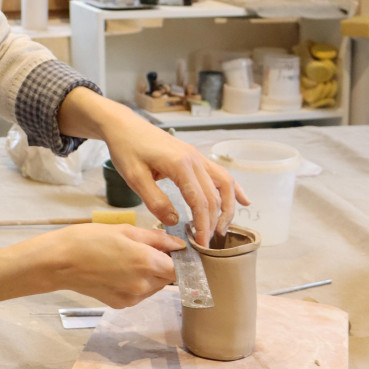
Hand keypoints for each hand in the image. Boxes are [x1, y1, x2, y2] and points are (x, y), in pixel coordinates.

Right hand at [0, 224, 183, 307]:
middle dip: (164, 265)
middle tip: (147, 250)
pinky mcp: (121, 304)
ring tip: (129, 260)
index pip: (180, 268)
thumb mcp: (125, 229)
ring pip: (155, 287)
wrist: (60, 262)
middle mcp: (143, 284)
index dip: (181, 259)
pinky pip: (140, 294)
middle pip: (169, 278)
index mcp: (146, 262)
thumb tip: (178, 244)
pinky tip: (120, 271)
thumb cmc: (89, 239)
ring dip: (151, 275)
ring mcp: (132, 297)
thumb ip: (156, 238)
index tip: (176, 250)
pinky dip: (137, 284)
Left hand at [57, 89, 248, 245]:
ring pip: (224, 183)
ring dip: (227, 207)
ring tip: (223, 229)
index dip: (202, 225)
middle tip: (208, 243)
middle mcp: (194, 160)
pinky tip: (244, 200)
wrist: (125, 126)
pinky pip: (219, 173)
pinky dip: (233, 188)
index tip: (201, 243)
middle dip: (214, 222)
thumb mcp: (134, 178)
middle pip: (214, 196)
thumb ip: (155, 200)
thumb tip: (173, 221)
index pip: (199, 201)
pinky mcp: (195, 157)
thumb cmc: (126, 149)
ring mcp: (197, 157)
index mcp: (180, 165)